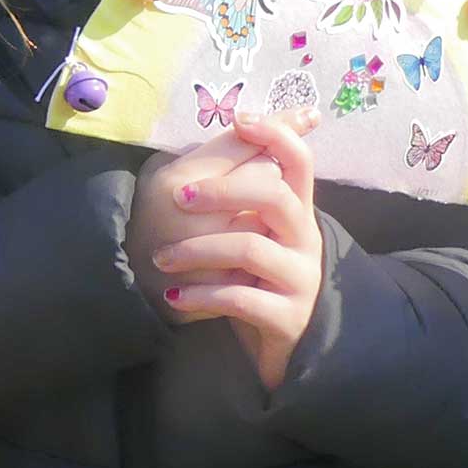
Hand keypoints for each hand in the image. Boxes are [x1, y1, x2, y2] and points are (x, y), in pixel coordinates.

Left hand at [145, 109, 325, 388]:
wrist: (281, 349)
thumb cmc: (258, 282)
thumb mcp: (253, 233)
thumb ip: (246, 190)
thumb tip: (233, 130)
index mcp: (297, 212)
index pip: (299, 161)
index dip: (276, 134)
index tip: (242, 118)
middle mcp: (305, 240)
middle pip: (275, 196)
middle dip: (223, 191)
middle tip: (179, 198)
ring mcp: (300, 278)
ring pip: (250, 248)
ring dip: (197, 250)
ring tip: (163, 259)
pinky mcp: (287, 317)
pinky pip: (240, 298)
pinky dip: (201, 295)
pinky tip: (175, 296)